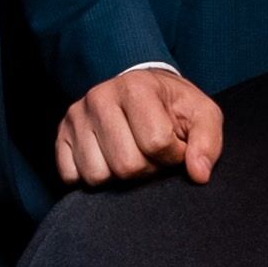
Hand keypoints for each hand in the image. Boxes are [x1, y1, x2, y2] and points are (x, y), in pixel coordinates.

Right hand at [56, 66, 222, 186]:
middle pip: (126, 166)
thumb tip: (198, 174)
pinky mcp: (60, 136)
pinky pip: (71, 178)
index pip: (156, 143)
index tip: (175, 146)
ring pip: (97, 176)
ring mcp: (76, 117)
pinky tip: (108, 161)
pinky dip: (93, 179)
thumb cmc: (173, 107)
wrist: (141, 90)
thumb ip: (207, 142)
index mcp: (136, 87)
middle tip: (152, 155)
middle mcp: (99, 97)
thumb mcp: (202, 115)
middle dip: (147, 170)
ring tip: (131, 155)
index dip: (172, 155)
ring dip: (119, 178)